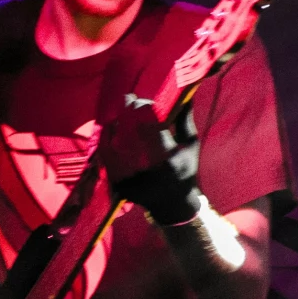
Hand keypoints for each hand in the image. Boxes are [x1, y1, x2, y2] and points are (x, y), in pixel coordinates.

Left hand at [104, 100, 202, 225]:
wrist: (173, 204)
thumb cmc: (185, 169)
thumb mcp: (190, 145)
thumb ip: (184, 120)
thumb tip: (184, 94)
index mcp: (169, 157)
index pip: (151, 124)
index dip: (144, 109)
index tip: (141, 100)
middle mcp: (149, 168)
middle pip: (130, 131)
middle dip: (127, 112)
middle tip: (127, 99)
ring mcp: (132, 178)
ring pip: (115, 143)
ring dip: (114, 125)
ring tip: (117, 115)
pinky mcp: (120, 185)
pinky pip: (108, 159)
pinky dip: (106, 143)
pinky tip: (109, 132)